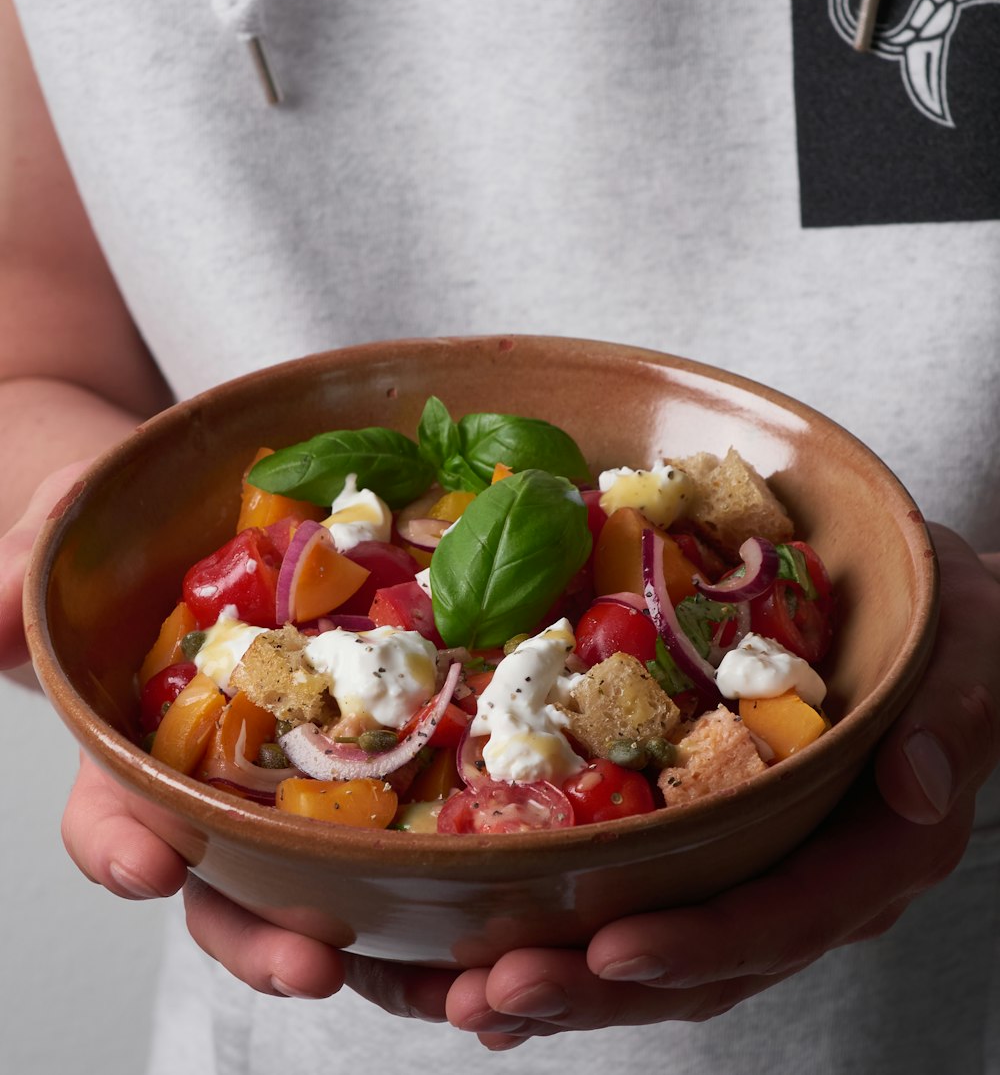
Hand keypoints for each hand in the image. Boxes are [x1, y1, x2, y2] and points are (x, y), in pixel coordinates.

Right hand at [6, 465, 453, 1017]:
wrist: (215, 508)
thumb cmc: (129, 529)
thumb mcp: (67, 537)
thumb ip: (28, 574)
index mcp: (137, 749)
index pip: (111, 817)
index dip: (120, 846)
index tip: (147, 864)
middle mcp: (222, 781)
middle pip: (233, 883)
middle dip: (262, 937)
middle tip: (308, 965)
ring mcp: (306, 770)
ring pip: (330, 879)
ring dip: (371, 936)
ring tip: (427, 976)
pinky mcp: (384, 744)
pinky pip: (415, 816)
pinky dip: (447, 869)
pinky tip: (490, 904)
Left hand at [445, 524, 999, 1048]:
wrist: (933, 625)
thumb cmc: (949, 630)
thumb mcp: (973, 652)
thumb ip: (954, 716)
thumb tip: (917, 781)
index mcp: (875, 849)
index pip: (787, 916)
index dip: (699, 943)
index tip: (609, 950)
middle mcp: (811, 882)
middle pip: (703, 962)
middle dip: (594, 986)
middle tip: (493, 993)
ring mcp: (760, 871)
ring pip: (662, 954)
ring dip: (563, 982)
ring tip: (465, 997)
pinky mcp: (716, 845)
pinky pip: (642, 907)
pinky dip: (565, 941)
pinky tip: (486, 958)